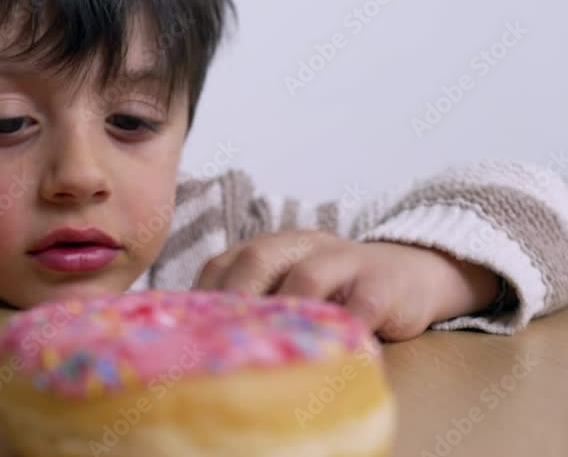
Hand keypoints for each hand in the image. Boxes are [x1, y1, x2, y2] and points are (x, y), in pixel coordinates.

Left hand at [195, 231, 499, 340]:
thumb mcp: (291, 288)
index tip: (186, 329)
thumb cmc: (336, 292)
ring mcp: (344, 261)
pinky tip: (326, 352)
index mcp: (272, 248)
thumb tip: (202, 342)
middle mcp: (302, 246)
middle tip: (220, 337)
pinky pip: (361, 303)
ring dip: (285, 310)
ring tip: (268, 345)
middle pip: (257, 258)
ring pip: (307, 276)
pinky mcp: (383, 284)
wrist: (410, 274)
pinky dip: (343, 326)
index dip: (203, 294)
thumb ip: (255, 305)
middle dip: (235, 296)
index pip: (224, 262)